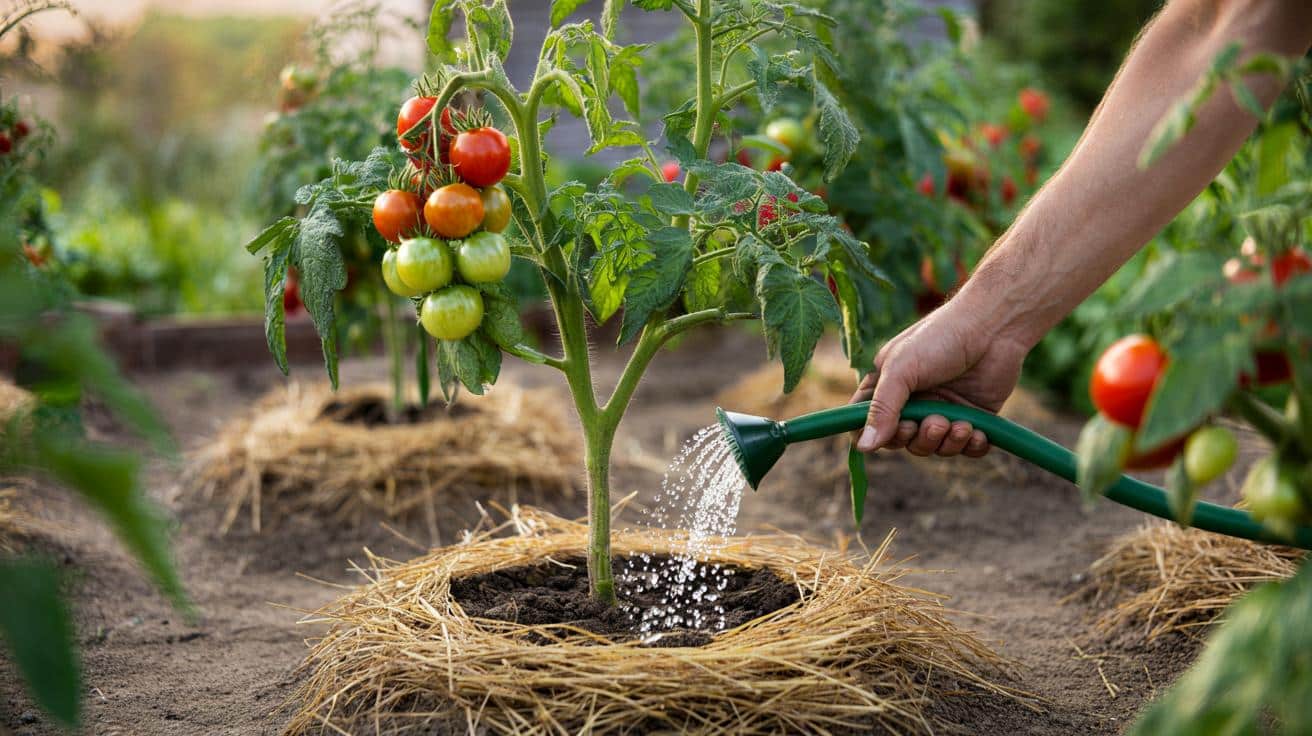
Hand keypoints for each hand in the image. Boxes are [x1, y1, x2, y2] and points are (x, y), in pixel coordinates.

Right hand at [850, 297, 1029, 456]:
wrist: (994, 326)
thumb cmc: (940, 338)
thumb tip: (864, 449)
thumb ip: (882, 408)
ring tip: (960, 424)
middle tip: (934, 422)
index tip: (886, 437)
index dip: (872, 436)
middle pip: (902, 442)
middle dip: (917, 438)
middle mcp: (913, 402)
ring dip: (945, 443)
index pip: (866, 423)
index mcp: (888, 386)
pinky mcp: (973, 417)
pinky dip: (970, 446)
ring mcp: (943, 410)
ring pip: (934, 448)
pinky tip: (976, 431)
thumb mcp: (901, 369)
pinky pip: (966, 448)